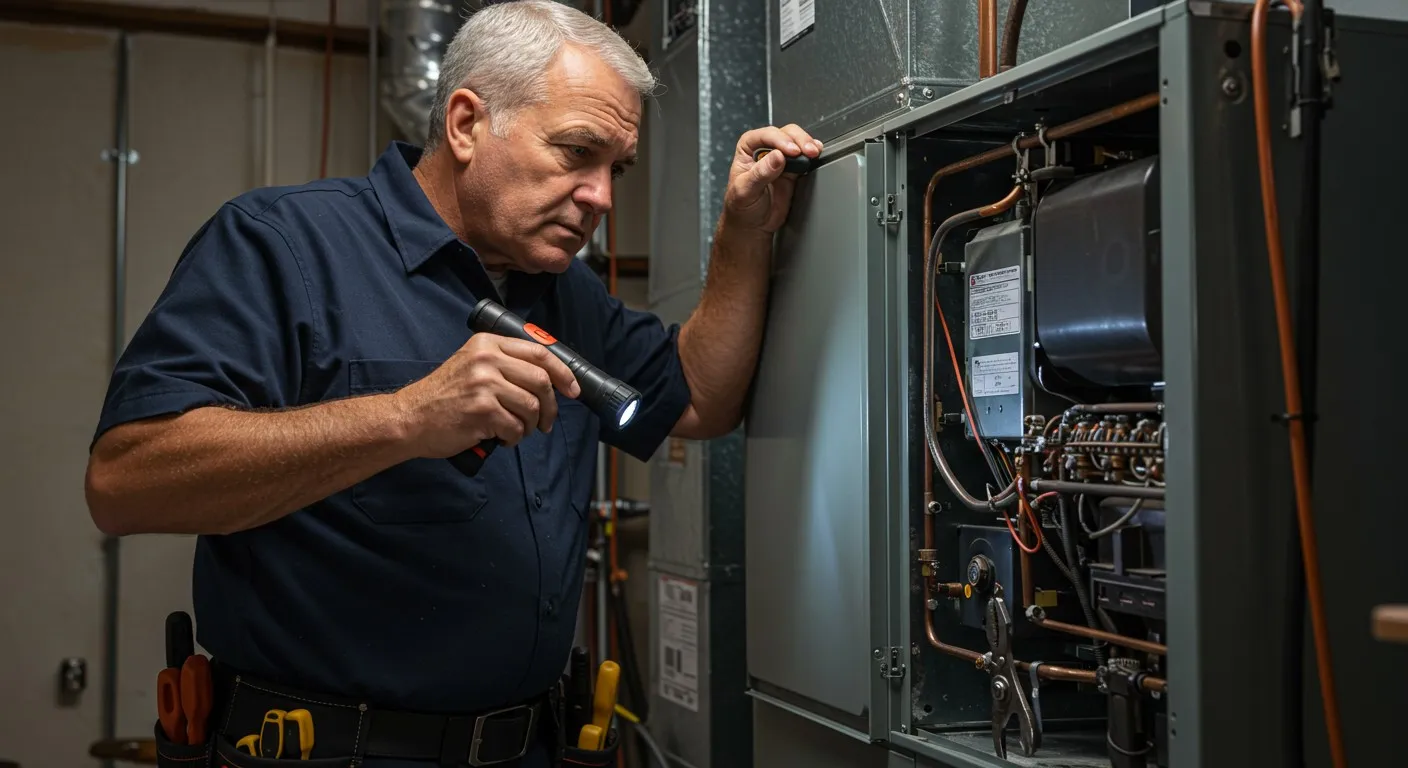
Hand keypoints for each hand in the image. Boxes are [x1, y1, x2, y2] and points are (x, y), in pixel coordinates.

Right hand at [394, 333, 580, 458]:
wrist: (409, 418)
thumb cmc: (443, 396)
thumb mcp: (472, 364)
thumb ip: (505, 363)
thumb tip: (549, 377)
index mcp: (487, 343)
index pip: (539, 352)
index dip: (562, 373)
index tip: (573, 389)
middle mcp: (486, 359)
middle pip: (541, 380)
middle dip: (550, 406)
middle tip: (545, 422)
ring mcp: (484, 384)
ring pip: (532, 406)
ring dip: (529, 425)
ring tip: (515, 430)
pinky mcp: (482, 411)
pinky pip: (516, 428)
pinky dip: (513, 438)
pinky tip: (499, 438)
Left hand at [722, 124, 821, 233]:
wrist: (752, 225)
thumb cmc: (741, 206)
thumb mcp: (746, 191)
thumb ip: (760, 173)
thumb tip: (776, 156)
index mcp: (748, 149)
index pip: (764, 136)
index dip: (779, 140)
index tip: (791, 151)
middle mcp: (764, 149)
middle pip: (784, 134)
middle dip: (798, 140)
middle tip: (807, 151)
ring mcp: (780, 159)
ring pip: (796, 142)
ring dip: (807, 145)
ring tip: (814, 153)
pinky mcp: (793, 170)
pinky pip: (804, 157)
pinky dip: (812, 155)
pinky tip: (816, 156)